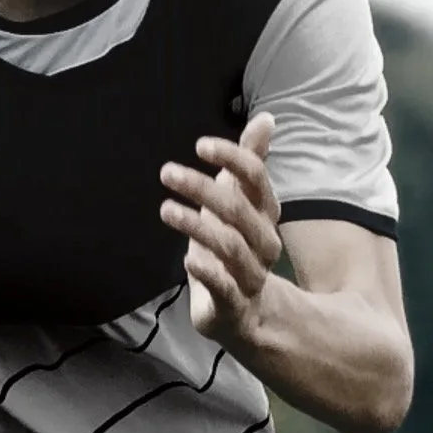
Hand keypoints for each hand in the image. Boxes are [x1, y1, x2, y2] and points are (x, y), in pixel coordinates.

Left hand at [159, 112, 281, 343]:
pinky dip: (208, 273)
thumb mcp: (239, 204)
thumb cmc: (235, 248)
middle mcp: (264, 242)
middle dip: (204, 188)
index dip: (233, 158)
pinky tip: (188, 260)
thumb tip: (266, 119)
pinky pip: (225, 287)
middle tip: (167, 172)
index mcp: (265, 214)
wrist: (246, 314)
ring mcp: (250, 274)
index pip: (257, 179)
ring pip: (231, 246)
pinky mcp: (233, 304)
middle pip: (239, 210)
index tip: (200, 145)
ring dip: (197, 226)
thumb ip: (248, 163)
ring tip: (166, 208)